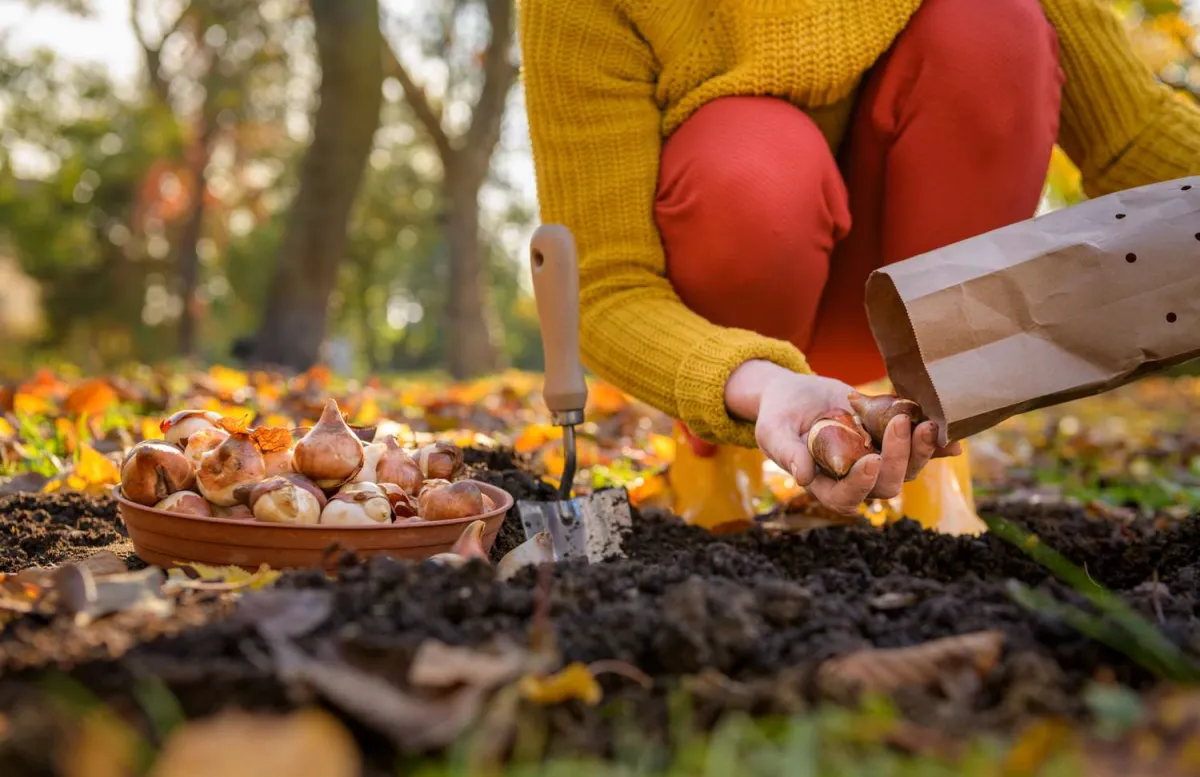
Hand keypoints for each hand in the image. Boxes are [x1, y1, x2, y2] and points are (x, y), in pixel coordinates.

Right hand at [725, 361, 961, 515]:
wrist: (796, 395)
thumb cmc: (778, 416)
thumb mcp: (773, 431)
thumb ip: (786, 452)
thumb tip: (803, 476)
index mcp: (824, 484)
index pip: (845, 497)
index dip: (860, 485)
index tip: (870, 461)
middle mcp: (855, 478)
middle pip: (885, 486)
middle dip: (898, 459)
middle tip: (900, 425)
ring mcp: (876, 460)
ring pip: (907, 470)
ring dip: (921, 451)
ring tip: (927, 424)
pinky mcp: (891, 441)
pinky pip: (919, 449)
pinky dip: (937, 446)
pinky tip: (952, 439)